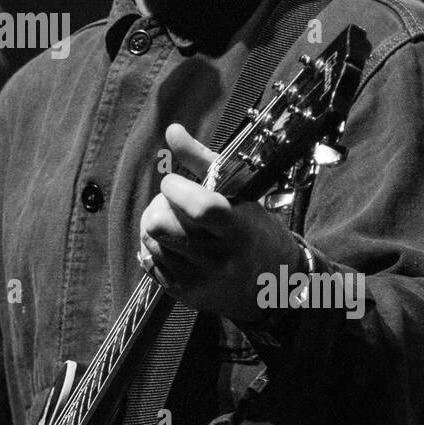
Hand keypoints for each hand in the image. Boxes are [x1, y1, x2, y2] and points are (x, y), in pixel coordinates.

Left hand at [138, 123, 306, 322]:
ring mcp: (201, 279)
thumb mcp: (240, 193)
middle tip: (172, 203)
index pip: (200, 207)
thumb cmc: (254, 228)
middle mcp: (220, 258)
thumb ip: (202, 160)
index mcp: (239, 229)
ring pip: (150, 242)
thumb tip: (172, 129)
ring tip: (173, 220)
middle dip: (159, 205)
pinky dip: (154, 247)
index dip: (176, 188)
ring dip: (154, 224)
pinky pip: (149, 262)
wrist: (273, 285)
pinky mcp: (186, 294)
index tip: (176, 182)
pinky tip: (172, 242)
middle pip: (161, 225)